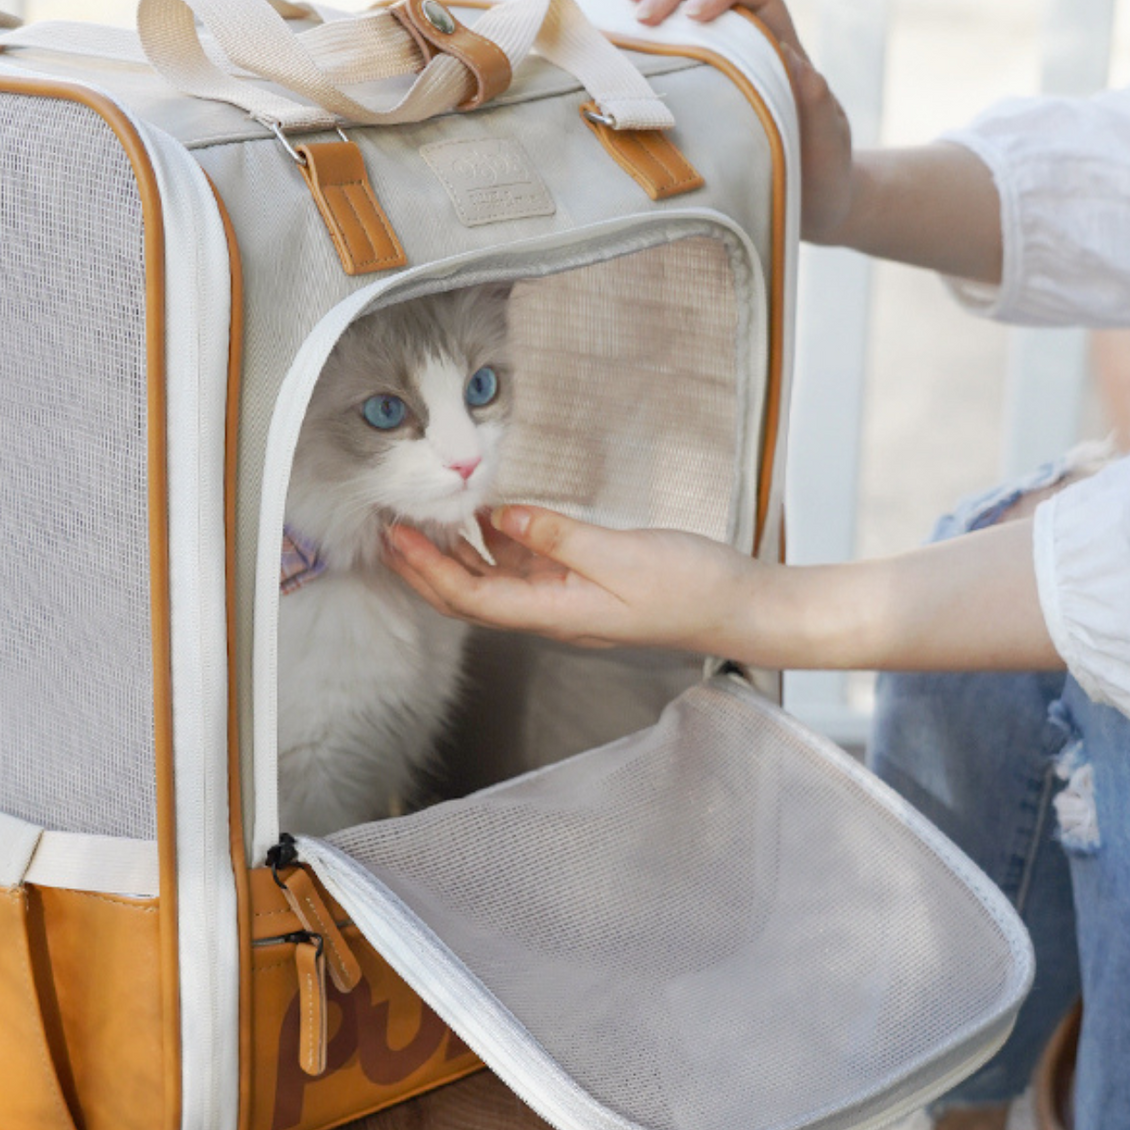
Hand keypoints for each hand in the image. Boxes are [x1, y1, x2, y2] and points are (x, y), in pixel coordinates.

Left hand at [384, 505, 748, 651]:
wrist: (737, 608)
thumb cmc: (690, 588)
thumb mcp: (622, 554)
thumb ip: (558, 535)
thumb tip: (502, 516)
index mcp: (553, 613)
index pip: (470, 597)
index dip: (426, 569)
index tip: (397, 537)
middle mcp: (549, 612)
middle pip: (467, 595)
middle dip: (424, 565)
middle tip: (392, 528)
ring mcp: (562, 599)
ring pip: (492, 580)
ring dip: (455, 553)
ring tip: (426, 517)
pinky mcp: (579, 583)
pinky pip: (523, 567)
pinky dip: (496, 543)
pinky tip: (488, 516)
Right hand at [620, 0, 855, 243]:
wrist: (811, 202)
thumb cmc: (820, 168)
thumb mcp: (825, 132)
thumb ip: (812, 93)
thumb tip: (787, 55)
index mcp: (779, 43)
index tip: (694, 16)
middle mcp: (743, 41)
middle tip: (644, 16)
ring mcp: (710, 61)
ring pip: (679, 1)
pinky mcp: (684, 86)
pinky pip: (658, 44)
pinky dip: (634, 27)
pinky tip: (613, 30)